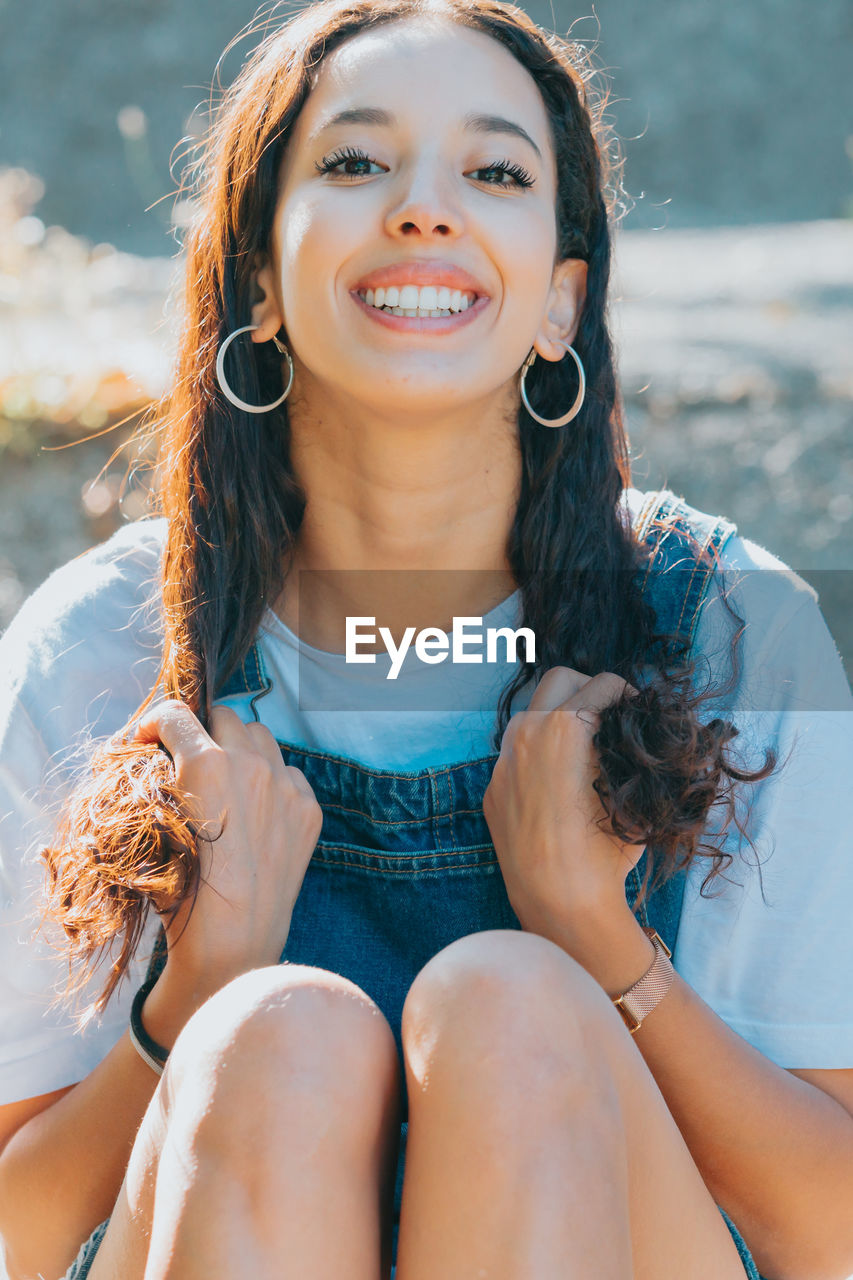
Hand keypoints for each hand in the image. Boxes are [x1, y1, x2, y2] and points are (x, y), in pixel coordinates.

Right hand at [133, 701, 322, 988]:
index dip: (156, 723)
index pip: (176, 714)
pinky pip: (289, 772)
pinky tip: (257, 810)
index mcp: (206, 765)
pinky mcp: (308, 809)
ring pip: (261, 737)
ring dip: (241, 748)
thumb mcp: (154, 828)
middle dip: (202, 732)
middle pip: (224, 717)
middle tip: (190, 760)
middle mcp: (251, 765)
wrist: (232, 942)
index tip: (150, 738)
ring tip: (228, 780)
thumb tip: (158, 757)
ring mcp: (285, 786)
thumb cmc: (181, 893)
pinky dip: (272, 780)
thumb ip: (160, 782)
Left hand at [483, 666, 646, 945]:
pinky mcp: (493, 788)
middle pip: (560, 679)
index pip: (603, 684)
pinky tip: (559, 786)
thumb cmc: (604, 852)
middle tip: (609, 715)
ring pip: (531, 714)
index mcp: (566, 727)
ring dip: (558, 718)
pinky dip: (539, 755)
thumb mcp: (630, 795)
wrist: (558, 901)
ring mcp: (504, 760)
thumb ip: (626, 753)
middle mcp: (527, 733)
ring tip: (585, 749)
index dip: (627, 694)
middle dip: (588, 689)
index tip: (636, 710)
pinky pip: (517, 754)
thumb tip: (629, 736)